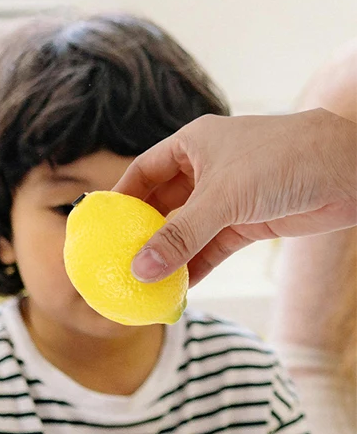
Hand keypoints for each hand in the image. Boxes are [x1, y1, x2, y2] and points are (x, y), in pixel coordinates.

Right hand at [112, 109, 356, 285]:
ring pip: (184, 232)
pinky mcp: (245, 223)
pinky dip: (193, 268)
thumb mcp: (222, 198)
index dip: (121, 200)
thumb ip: (179, 236)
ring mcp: (226, 199)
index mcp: (193, 145)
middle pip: (161, 207)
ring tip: (142, 284)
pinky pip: (208, 250)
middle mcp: (206, 170)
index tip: (100, 230)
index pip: (144, 173)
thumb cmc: (284, 160)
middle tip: (116, 265)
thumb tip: (140, 270)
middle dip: (141, 237)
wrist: (350, 172)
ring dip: (167, 258)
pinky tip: (175, 289)